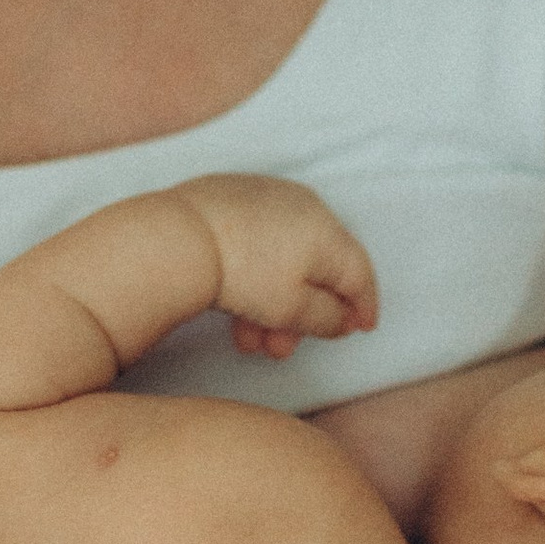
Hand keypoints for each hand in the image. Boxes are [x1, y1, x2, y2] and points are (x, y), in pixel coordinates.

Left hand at [176, 175, 376, 357]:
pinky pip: (256, 241)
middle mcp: (304, 207)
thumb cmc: (241, 271)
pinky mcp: (234, 196)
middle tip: (283, 347)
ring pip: (282, 259)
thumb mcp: (294, 310)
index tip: (361, 327)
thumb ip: (329, 319)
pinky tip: (234, 307)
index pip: (359, 272)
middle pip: (315, 269)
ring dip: (271, 306)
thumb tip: (343, 318)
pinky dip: (253, 275)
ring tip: (249, 339)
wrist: (181, 236)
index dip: (363, 305)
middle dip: (301, 316)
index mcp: (328, 231)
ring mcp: (268, 198)